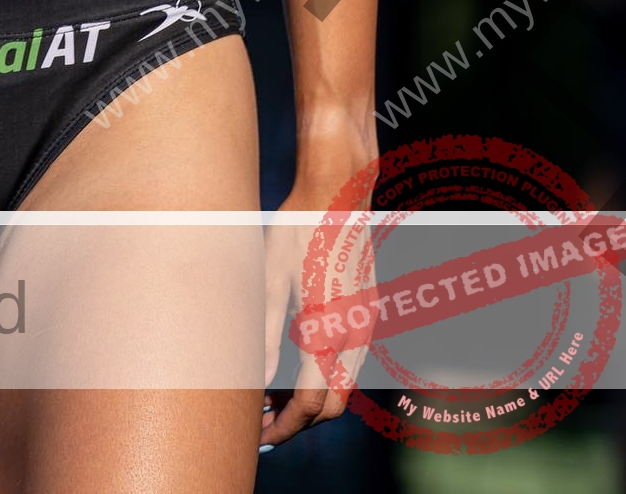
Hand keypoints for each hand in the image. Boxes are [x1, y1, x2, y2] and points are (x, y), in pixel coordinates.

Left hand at [260, 181, 368, 449]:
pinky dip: (327, 377)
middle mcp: (356, 331)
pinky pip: (352, 361)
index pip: (311, 402)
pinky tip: (297, 368)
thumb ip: (265, 333)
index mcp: (328, 326)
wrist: (338, 191)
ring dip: (315, 402)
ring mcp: (367, 322)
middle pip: (334, 405)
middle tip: (263, 424)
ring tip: (273, 399)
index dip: (285, 425)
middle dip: (301, 422)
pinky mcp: (369, 310)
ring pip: (346, 386)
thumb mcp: (269, 276)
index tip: (259, 434)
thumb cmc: (296, 226)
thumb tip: (256, 382)